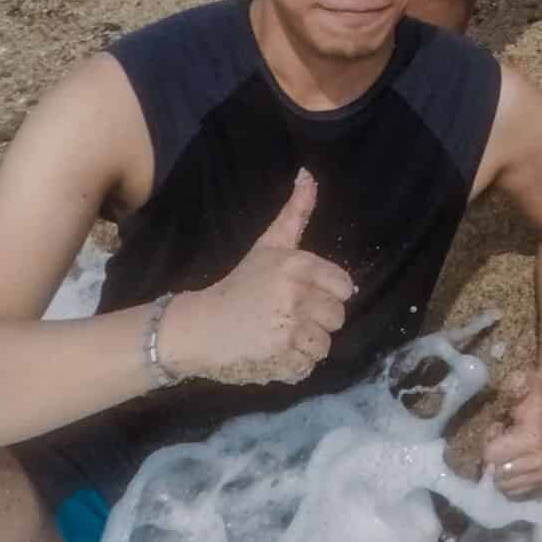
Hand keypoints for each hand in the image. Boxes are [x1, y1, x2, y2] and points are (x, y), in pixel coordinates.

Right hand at [165, 171, 353, 385]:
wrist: (198, 327)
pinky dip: (293, 365)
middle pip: (337, 317)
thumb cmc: (238, 285)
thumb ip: (295, 213)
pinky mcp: (281, 358)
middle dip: (316, 320)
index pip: (344, 286)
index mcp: (297, 265)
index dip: (327, 294)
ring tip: (280, 335)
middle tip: (288, 317)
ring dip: (305, 345)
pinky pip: (308, 367)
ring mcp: (289, 328)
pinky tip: (273, 353)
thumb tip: (308, 174)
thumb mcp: (268, 245)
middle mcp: (296, 295)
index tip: (304, 296)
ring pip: (325, 344)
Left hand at [480, 369, 541, 499]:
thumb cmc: (534, 394)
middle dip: (492, 457)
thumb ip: (511, 387)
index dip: (488, 440)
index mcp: (532, 439)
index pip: (490, 456)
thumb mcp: (521, 383)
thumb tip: (507, 392)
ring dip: (500, 468)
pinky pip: (514, 492)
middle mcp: (540, 462)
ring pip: (502, 485)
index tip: (498, 427)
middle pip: (495, 473)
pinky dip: (508, 479)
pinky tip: (514, 462)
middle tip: (502, 439)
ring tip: (509, 450)